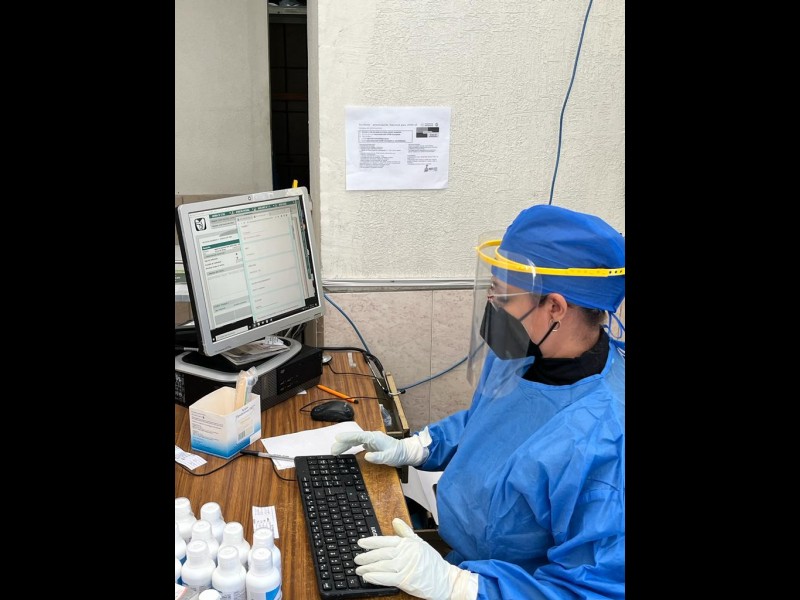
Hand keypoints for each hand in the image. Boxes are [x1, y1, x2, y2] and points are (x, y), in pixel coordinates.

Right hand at [330, 430, 426, 466]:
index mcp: (374, 438)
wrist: (405, 452)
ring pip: (355, 441)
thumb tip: (366, 455)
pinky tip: (346, 450)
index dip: (347, 437)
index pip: (358, 436)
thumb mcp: (388, 457)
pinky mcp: (371, 444)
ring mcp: (371, 440)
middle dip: (342, 443)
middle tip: (332, 450)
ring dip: (345, 445)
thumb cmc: (397, 454)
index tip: (337, 438)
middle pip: (354, 438)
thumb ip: (377, 457)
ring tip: (335, 451)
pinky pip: (358, 443)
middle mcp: (371, 437)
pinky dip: (350, 446)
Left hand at [355, 518, 477, 599]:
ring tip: (358, 569)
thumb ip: (406, 532)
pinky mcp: (405, 580)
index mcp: (407, 544)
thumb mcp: (420, 543)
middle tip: (356, 558)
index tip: (360, 542)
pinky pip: (387, 578)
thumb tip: (395, 521)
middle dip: (366, 556)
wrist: (445, 580)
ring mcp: (405, 566)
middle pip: (381, 553)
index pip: (385, 540)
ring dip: (368, 567)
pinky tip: (367, 576)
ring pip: (381, 565)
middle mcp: (405, 553)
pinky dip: (375, 577)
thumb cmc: (432, 563)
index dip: (371, 542)